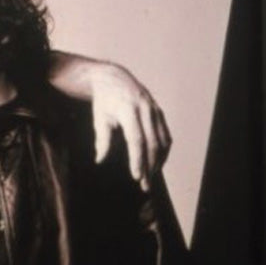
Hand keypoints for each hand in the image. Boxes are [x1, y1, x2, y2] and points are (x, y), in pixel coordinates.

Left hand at [89, 62, 170, 189]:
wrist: (114, 78)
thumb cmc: (104, 101)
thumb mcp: (99, 118)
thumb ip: (102, 139)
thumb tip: (100, 159)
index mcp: (129, 109)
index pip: (136, 139)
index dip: (138, 159)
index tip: (137, 176)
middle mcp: (146, 109)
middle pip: (152, 143)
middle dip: (150, 166)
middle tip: (145, 186)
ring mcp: (155, 110)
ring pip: (162, 140)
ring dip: (159, 161)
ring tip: (151, 177)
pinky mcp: (159, 112)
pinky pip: (165, 135)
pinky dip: (163, 151)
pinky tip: (158, 163)